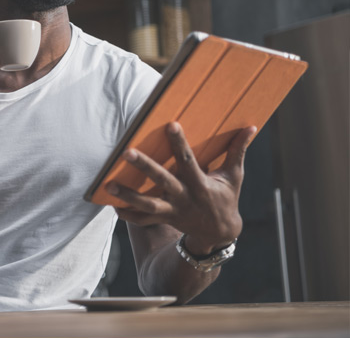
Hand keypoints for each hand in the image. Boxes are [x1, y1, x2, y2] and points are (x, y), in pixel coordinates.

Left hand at [109, 122, 256, 254]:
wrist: (219, 234)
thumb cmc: (226, 198)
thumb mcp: (234, 176)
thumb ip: (237, 151)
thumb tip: (251, 127)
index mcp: (200, 185)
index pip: (188, 161)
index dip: (180, 143)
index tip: (171, 124)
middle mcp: (184, 198)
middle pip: (161, 182)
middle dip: (144, 167)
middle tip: (126, 152)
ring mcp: (172, 211)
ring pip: (146, 205)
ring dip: (126, 196)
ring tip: (108, 185)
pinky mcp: (163, 220)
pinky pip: (141, 221)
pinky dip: (126, 215)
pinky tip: (111, 205)